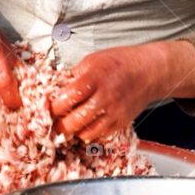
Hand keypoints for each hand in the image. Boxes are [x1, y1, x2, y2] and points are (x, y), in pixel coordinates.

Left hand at [49, 41, 194, 142]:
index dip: (53, 107)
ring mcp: (114, 112)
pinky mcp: (122, 121)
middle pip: (75, 120)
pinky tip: (83, 126)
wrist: (149, 71)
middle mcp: (105, 97)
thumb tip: (54, 86)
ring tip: (66, 127)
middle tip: (52, 124)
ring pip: (87, 132)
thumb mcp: (92, 60)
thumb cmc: (119, 62)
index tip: (45, 109)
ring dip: (73, 132)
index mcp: (94, 78)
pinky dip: (89, 133)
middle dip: (59, 125)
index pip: (67, 98)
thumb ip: (73, 75)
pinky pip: (101, 135)